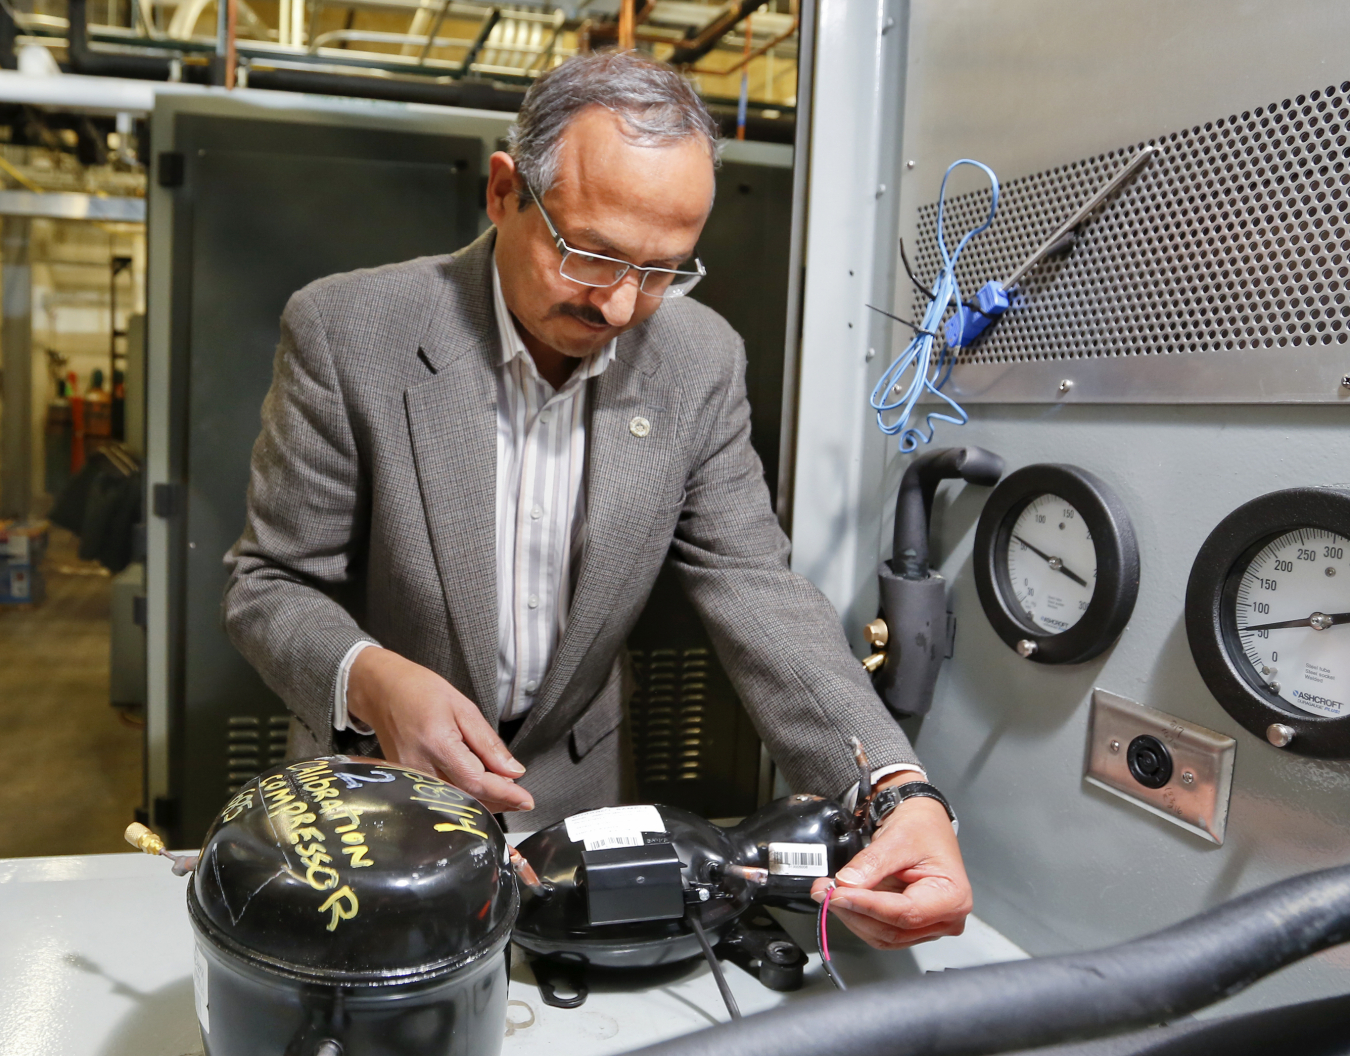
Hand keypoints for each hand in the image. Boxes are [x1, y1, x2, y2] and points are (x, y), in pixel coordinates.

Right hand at [347, 647, 533, 812]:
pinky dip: (464, 796)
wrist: (382, 691)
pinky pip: (441, 797)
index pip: (477, 781)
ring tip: (506, 793)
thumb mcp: (463, 708)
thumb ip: (488, 743)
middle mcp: (420, 767)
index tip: (527, 800)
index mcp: (438, 744)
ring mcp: (409, 778)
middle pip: (466, 798)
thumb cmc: (422, 692)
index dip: (505, 793)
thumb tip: (514, 772)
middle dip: (498, 801)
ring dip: (483, 802)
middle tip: (521, 798)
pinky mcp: (406, 782)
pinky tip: (479, 788)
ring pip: (454, 802)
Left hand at [811, 790, 971, 948]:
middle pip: (892, 930)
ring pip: (883, 935)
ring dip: (851, 916)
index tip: (838, 894)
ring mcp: (928, 926)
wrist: (923, 823)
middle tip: (825, 891)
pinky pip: (880, 930)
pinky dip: (858, 916)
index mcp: (952, 898)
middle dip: (854, 912)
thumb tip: (846, 884)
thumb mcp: (898, 839)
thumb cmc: (922, 828)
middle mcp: (945, 919)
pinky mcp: (911, 925)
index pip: (905, 913)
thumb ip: (872, 863)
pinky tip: (843, 898)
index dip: (868, 906)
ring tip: (828, 892)